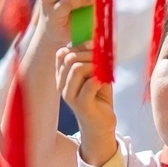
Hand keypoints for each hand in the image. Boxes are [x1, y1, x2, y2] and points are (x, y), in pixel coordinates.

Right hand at [56, 43, 117, 165]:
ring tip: (105, 71)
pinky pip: (89, 84)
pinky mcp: (81, 105)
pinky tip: (106, 80)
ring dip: (95, 65)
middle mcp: (62, 85)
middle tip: (103, 59)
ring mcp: (70, 96)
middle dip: (89, 54)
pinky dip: (100, 78)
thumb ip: (92, 61)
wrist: (101, 125)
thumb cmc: (98, 98)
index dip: (79, 46)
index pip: (62, 54)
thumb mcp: (95, 75)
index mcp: (62, 77)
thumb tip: (97, 41)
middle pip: (70, 58)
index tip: (95, 46)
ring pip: (77, 69)